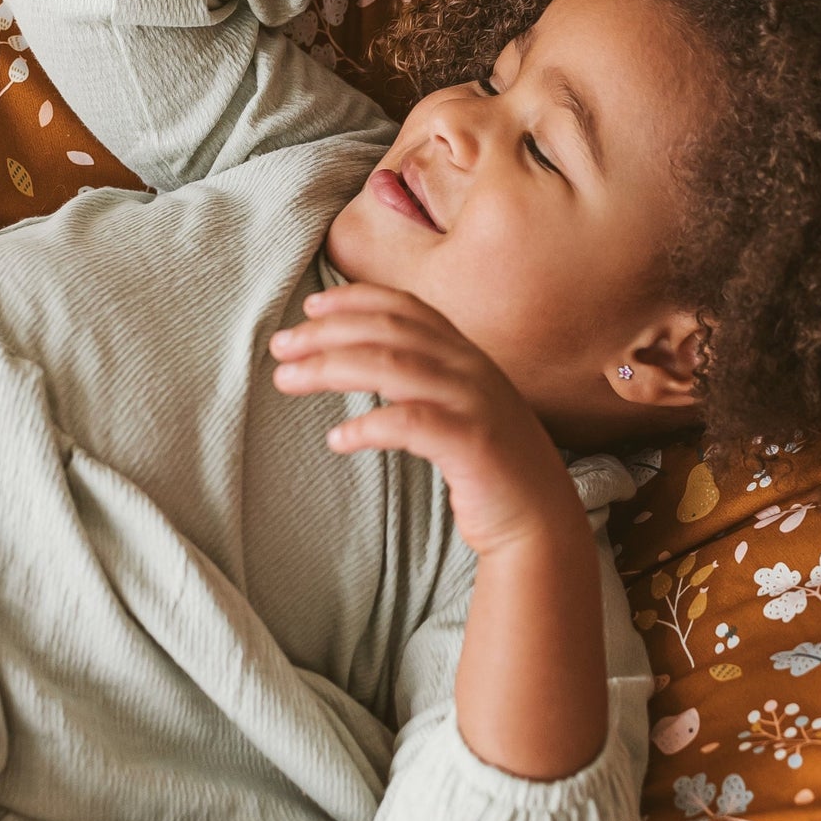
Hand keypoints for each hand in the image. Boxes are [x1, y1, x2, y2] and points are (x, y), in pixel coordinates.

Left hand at [269, 284, 588, 558]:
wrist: (539, 521)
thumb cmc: (488, 468)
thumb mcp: (458, 410)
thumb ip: (423, 381)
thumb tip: (362, 361)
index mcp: (466, 355)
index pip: (406, 308)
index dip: (354, 299)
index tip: (310, 307)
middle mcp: (471, 369)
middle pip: (388, 330)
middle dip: (327, 332)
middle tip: (281, 347)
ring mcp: (474, 402)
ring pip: (392, 365)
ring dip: (331, 368)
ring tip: (287, 380)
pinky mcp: (472, 442)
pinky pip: (410, 422)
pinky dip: (368, 425)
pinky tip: (338, 439)